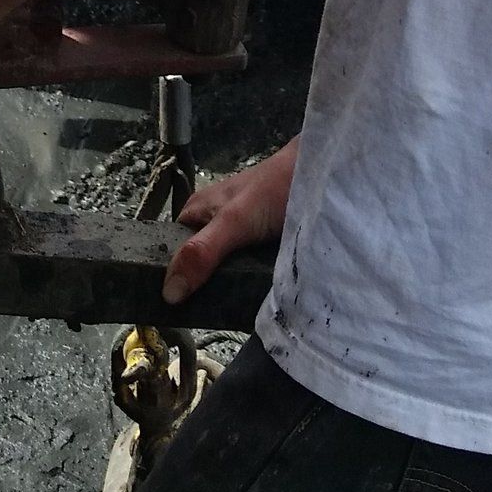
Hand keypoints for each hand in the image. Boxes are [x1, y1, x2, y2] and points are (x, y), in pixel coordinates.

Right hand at [163, 137, 298, 306]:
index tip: (175, 313)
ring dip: (230, 287)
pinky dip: (251, 282)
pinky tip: (255, 300)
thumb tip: (168, 293)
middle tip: (206, 317)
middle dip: (203, 290)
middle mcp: (213, 224)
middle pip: (198, 266)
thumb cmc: (273, 189)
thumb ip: (202, 252)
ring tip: (232, 314)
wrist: (323, 175)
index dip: (171, 281)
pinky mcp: (261, 246)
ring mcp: (239, 236)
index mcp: (196, 213)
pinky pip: (248, 269)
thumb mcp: (234, 221)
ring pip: (224, 270)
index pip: (171, 254)